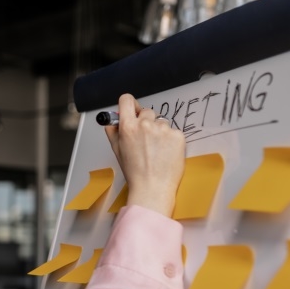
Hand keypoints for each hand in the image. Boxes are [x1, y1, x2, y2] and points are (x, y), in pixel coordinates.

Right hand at [104, 93, 184, 216]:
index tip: (131, 109)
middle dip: (146, 122)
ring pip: (161, 122)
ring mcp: (163, 129)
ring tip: (156, 150)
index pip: (126, 100)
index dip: (128, 104)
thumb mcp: (117, 151)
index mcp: (128, 127)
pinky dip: (170, 140)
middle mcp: (145, 125)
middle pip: (146, 111)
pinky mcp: (178, 135)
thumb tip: (111, 121)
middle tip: (146, 140)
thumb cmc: (135, 173)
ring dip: (159, 132)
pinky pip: (173, 131)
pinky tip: (166, 153)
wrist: (153, 188)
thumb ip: (113, 132)